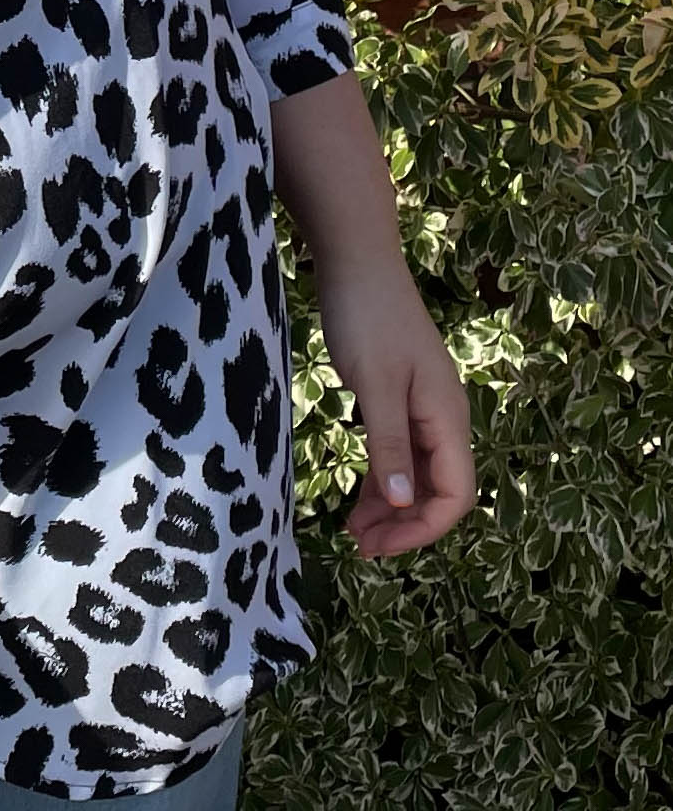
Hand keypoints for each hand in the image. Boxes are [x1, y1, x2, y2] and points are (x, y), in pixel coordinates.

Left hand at [315, 258, 474, 557]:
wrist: (357, 263)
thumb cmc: (367, 318)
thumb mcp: (375, 384)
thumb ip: (389, 444)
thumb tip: (402, 503)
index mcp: (448, 417)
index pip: (456, 494)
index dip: (423, 529)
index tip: (379, 546)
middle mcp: (443, 418)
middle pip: (439, 490)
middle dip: (405, 524)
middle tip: (361, 548)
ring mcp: (422, 409)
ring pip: (417, 476)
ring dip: (392, 508)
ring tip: (354, 534)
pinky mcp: (399, 400)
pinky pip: (400, 455)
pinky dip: (382, 481)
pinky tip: (358, 501)